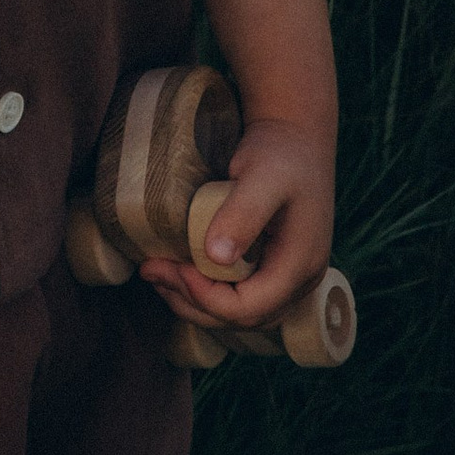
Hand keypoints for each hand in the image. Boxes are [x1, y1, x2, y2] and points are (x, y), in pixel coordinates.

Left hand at [137, 114, 334, 340]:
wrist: (296, 136)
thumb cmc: (280, 152)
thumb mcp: (262, 177)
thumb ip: (243, 214)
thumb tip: (216, 258)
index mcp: (301, 263)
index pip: (250, 308)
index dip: (207, 297)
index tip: (176, 266)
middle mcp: (300, 279)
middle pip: (243, 318)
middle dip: (193, 302)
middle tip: (152, 270)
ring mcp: (289, 276)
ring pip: (241, 314)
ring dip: (195, 303)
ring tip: (157, 275)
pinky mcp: (274, 268)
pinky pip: (241, 297)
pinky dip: (207, 292)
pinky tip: (180, 273)